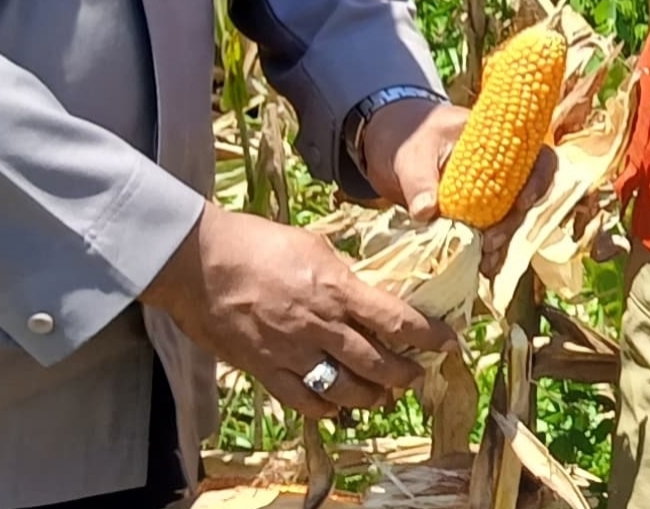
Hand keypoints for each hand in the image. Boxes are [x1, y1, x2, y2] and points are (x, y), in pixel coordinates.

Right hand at [139, 206, 453, 418]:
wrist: (199, 263)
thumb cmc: (256, 243)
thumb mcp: (314, 245)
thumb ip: (342, 274)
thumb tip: (363, 287)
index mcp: (338, 291)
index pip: (398, 321)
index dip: (430, 338)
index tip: (450, 344)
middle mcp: (321, 327)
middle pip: (377, 363)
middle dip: (405, 374)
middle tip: (418, 376)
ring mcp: (292, 352)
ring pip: (345, 388)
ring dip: (372, 396)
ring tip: (385, 395)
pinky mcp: (264, 369)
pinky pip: (303, 400)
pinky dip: (326, 407)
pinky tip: (337, 405)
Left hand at [360, 97, 558, 273]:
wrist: (390, 142)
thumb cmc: (407, 137)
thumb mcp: (411, 155)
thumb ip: (419, 182)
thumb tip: (427, 211)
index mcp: (495, 140)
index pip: (536, 156)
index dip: (539, 180)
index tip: (522, 204)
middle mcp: (501, 167)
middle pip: (525, 195)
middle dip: (513, 223)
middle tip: (490, 243)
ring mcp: (489, 190)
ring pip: (510, 218)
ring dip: (503, 243)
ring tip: (486, 265)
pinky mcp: (474, 211)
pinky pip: (490, 230)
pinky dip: (489, 250)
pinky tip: (482, 267)